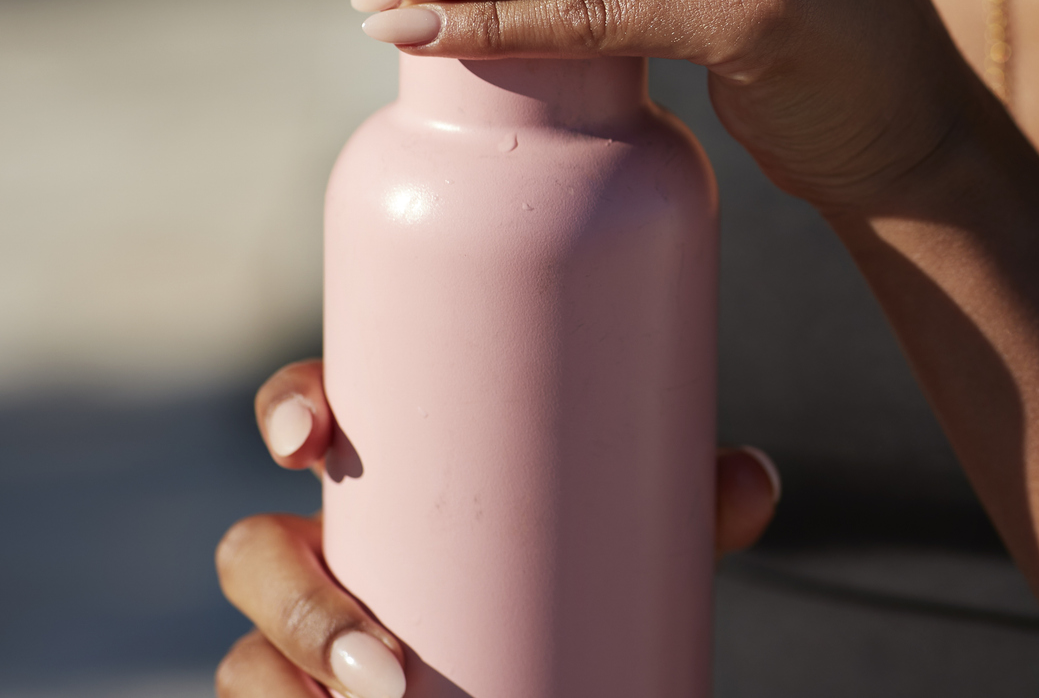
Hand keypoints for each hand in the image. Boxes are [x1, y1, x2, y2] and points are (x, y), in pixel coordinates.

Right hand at [214, 361, 779, 695]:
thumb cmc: (583, 567)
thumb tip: (751, 480)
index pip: (307, 414)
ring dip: (283, 686)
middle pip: (254, 554)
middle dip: (293, 605)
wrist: (573, 675)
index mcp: (386, 473)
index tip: (309, 434)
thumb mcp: (635, 529)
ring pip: (248, 658)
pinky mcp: (315, 697)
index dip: (288, 408)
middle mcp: (325, 549)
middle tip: (382, 659)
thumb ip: (691, 500)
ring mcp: (307, 637)